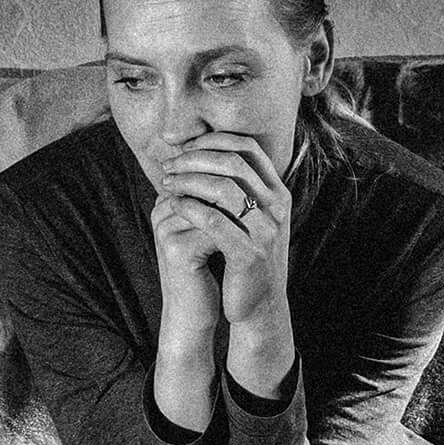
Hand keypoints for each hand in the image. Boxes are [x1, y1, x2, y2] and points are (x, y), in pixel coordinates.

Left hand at [158, 130, 290, 327]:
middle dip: (194, 158)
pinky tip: (172, 205)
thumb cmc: (247, 258)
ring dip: (187, 181)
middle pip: (233, 162)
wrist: (261, 305)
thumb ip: (237, 189)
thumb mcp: (251, 219)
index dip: (213, 139)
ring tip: (166, 183)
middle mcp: (277, 208)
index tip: (183, 144)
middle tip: (169, 164)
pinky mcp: (248, 254)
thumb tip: (199, 154)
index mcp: (278, 194)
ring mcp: (266, 231)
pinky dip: (189, 208)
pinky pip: (213, 221)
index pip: (248, 147)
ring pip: (222, 189)